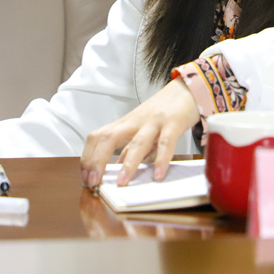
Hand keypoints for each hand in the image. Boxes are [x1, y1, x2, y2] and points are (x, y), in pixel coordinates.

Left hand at [80, 80, 198, 189]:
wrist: (187, 89)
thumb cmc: (163, 110)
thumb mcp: (142, 128)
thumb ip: (130, 146)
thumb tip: (118, 165)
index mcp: (125, 123)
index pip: (98, 137)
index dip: (89, 157)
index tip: (87, 177)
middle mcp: (135, 121)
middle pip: (108, 137)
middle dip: (97, 160)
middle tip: (93, 182)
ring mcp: (154, 121)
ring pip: (137, 142)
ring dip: (128, 165)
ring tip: (122, 183)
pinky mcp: (173, 122)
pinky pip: (166, 142)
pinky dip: (162, 159)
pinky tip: (158, 175)